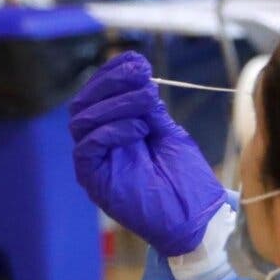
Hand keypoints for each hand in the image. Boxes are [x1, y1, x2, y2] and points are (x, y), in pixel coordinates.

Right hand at [70, 51, 226, 256]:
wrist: (196, 220)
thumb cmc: (187, 182)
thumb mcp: (170, 136)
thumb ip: (152, 112)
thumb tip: (141, 80)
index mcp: (117, 132)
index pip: (101, 96)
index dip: (113, 74)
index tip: (135, 60)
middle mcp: (101, 144)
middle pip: (85, 103)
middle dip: (111, 83)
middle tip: (140, 75)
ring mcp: (96, 161)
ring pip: (83, 120)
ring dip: (115, 104)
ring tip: (147, 101)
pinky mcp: (94, 178)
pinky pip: (87, 146)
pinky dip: (110, 130)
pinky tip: (138, 127)